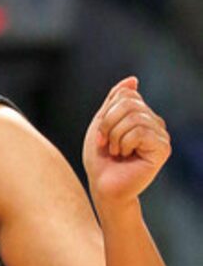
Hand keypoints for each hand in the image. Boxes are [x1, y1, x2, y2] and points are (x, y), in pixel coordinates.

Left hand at [83, 76, 170, 209]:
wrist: (103, 185)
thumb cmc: (101, 158)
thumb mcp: (103, 122)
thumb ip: (115, 99)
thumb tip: (133, 80)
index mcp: (142, 115)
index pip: (125, 95)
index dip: (107, 114)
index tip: (102, 134)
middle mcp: (155, 123)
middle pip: (129, 103)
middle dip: (109, 124)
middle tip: (108, 145)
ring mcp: (161, 135)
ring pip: (134, 117)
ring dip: (115, 137)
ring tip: (117, 152)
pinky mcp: (163, 149)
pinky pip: (140, 132)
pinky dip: (124, 143)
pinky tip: (127, 157)